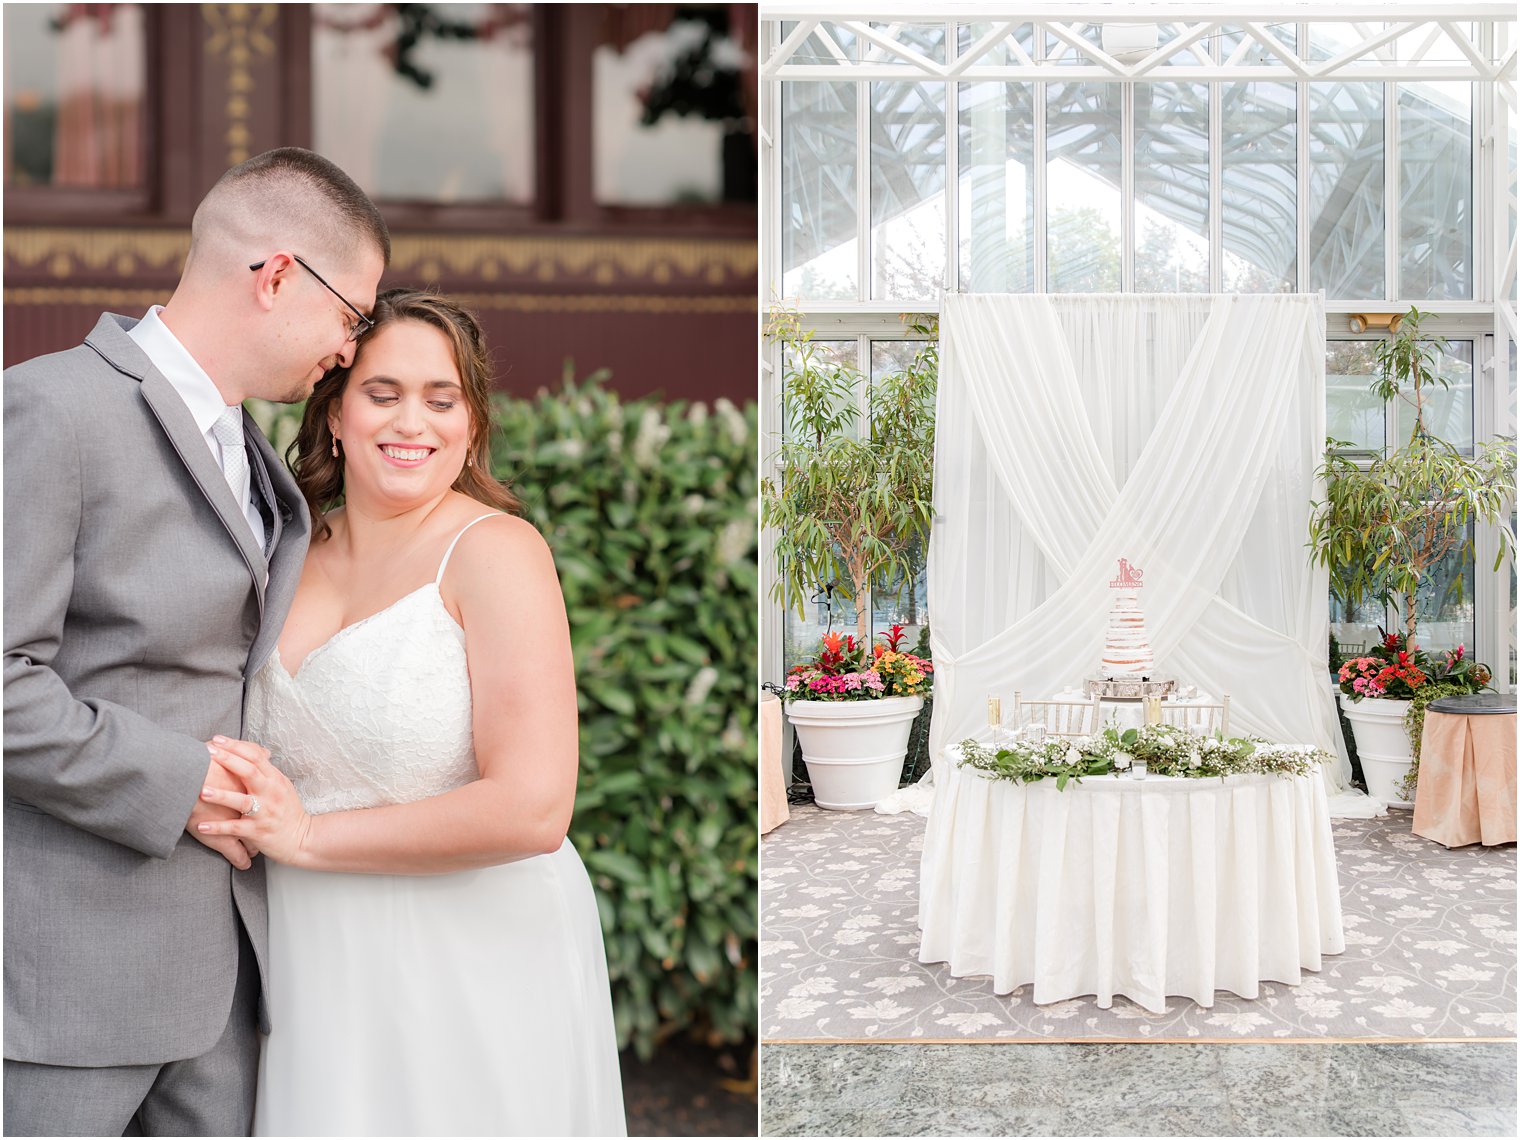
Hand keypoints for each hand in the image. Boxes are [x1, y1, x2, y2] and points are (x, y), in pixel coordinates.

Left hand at [197, 736, 312, 865]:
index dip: (235, 746)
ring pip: (242, 801)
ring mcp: (264, 813)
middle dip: (227, 760)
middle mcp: (270, 793)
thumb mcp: (282, 786)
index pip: (256, 756)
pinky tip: (201, 826)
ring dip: (221, 796)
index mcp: (275, 779)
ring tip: (201, 790)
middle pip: (249, 771)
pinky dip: (218, 828)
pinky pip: (235, 829)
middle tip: (206, 752)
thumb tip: (259, 751)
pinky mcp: (257, 832)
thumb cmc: (288, 811)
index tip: (216, 740)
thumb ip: (268, 770)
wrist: (302, 839)